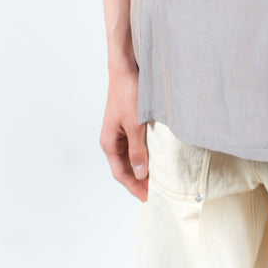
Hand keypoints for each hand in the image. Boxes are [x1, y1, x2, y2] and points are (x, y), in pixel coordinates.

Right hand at [100, 67, 148, 200]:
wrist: (126, 69)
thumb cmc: (128, 94)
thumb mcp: (135, 125)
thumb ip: (138, 150)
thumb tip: (141, 174)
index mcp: (109, 142)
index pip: (120, 173)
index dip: (134, 187)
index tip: (148, 197)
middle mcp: (112, 138)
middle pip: (125, 166)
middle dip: (139, 180)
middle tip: (156, 191)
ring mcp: (119, 131)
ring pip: (131, 156)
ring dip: (142, 166)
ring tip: (158, 177)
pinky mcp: (128, 122)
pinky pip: (135, 144)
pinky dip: (144, 153)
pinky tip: (156, 156)